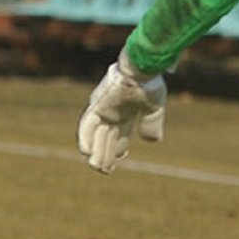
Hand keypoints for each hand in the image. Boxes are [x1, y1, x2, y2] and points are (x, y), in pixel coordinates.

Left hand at [77, 49, 165, 173]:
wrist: (142, 68)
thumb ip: (152, 123)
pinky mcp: (96, 106)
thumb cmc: (149, 82)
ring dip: (96, 151)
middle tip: (105, 171)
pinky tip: (85, 152)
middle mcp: (111, 112)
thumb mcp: (153, 107)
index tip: (121, 157)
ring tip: (96, 167)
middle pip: (107, 138)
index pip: (119, 135)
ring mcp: (102, 109)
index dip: (119, 148)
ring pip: (96, 135)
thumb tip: (151, 141)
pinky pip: (87, 124)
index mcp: (125, 112)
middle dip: (106, 155)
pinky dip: (85, 138)